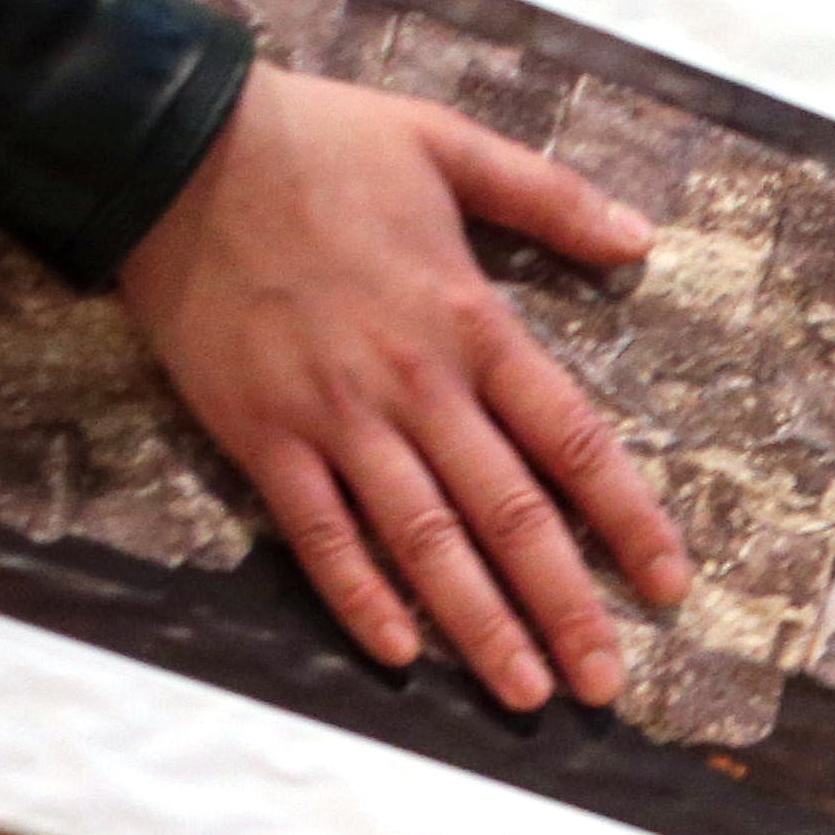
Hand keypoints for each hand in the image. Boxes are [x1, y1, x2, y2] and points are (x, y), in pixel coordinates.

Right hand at [117, 63, 694, 711]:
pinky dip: (358, 596)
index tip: (669, 587)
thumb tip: (640, 238)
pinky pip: (318, 534)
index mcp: (472, 323)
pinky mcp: (260, 435)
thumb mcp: (447, 144)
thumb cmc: (313, 141)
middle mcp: (415, 385)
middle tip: (607, 683)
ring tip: (526, 693)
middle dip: (565, 606)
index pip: (574, 443)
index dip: (630, 521)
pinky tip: (399, 653)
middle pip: (510, 515)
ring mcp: (335, 418)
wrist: (165, 142)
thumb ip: (549, 197)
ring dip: (479, 624)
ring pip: (424, 543)